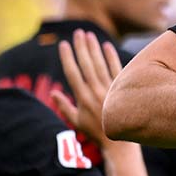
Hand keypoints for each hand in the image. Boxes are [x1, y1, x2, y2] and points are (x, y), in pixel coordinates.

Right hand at [53, 30, 124, 145]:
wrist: (120, 143)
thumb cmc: (97, 132)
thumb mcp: (77, 122)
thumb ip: (64, 106)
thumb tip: (52, 93)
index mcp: (82, 98)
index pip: (72, 73)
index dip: (67, 57)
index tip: (62, 44)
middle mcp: (95, 91)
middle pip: (86, 64)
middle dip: (81, 47)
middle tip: (77, 32)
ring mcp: (110, 89)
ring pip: (100, 64)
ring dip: (94, 48)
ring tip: (89, 35)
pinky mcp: (123, 89)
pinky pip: (117, 69)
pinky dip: (112, 57)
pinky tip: (107, 46)